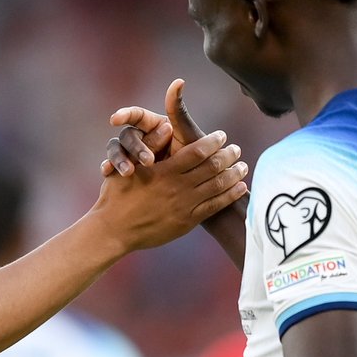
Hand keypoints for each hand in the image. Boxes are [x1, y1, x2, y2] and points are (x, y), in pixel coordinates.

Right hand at [104, 78, 205, 176]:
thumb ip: (179, 111)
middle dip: (134, 147)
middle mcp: (142, 137)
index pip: (136, 115)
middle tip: (147, 161)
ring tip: (127, 172)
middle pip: (127, 135)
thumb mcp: (187, 134)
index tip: (115, 120)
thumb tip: (179, 81)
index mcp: (154, 125)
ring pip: (116, 150)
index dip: (124, 114)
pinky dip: (109, 167)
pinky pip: (113, 166)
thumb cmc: (197, 157)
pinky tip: (106, 172)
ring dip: (118, 158)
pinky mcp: (128, 169)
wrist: (197, 186)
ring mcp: (133, 154)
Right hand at [106, 80, 249, 268]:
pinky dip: (229, 195)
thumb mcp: (129, 166)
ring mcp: (184, 207)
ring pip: (217, 187)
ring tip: (243, 166)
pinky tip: (239, 188)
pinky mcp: (187, 222)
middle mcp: (177, 188)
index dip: (212, 142)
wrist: (114, 231)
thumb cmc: (117, 195)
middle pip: (212, 167)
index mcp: (164, 172)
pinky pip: (214, 207)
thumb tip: (166, 125)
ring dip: (234, 174)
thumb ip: (149, 145)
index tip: (221, 135)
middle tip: (236, 149)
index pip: (197, 152)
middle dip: (228, 155)